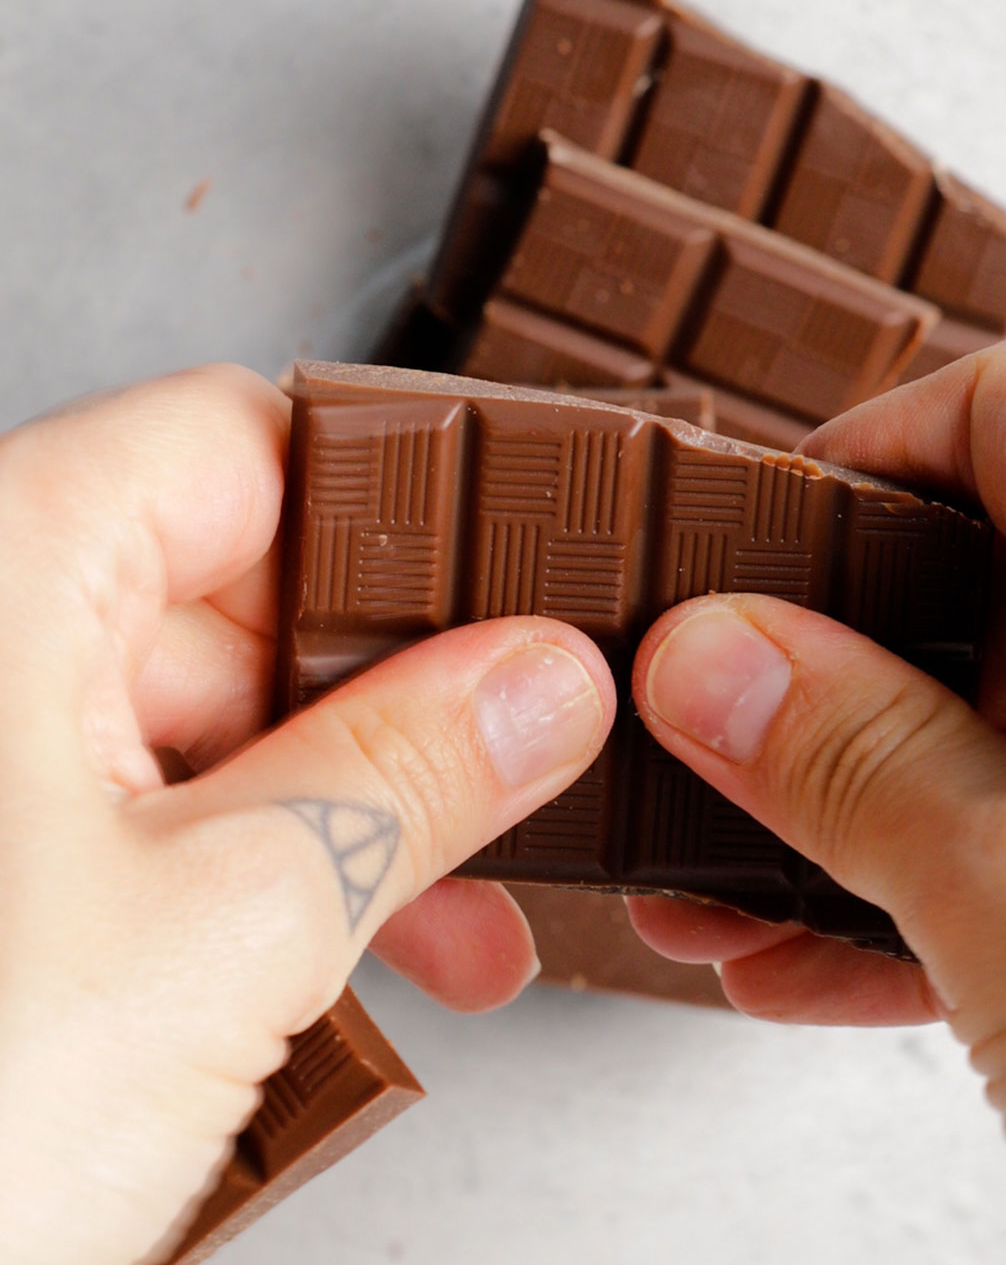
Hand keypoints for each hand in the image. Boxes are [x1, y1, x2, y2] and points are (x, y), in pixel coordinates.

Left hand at [0, 366, 613, 1264]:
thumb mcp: (231, 927)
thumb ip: (410, 776)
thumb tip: (540, 684)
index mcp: (5, 569)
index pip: (241, 442)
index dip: (392, 512)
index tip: (508, 593)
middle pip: (245, 595)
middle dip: (392, 715)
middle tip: (504, 789)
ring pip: (213, 723)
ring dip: (343, 821)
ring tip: (449, 933)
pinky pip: (157, 816)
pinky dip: (258, 879)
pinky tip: (336, 975)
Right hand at [630, 334, 1005, 1264]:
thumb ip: (843, 754)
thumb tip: (707, 659)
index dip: (859, 471)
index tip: (738, 557)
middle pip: (1005, 575)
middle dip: (832, 676)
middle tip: (703, 739)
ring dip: (869, 805)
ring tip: (725, 887)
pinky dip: (957, 884)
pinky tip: (819, 960)